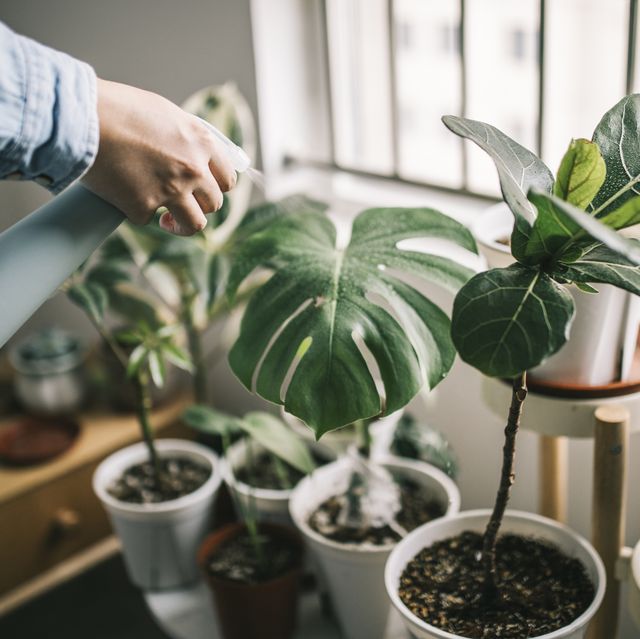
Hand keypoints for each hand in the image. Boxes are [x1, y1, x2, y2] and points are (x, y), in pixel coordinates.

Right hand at [83, 79, 235, 235]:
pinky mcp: (143, 207)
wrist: (81, 117)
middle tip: (182, 203)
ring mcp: (171, 190)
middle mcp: (192, 169)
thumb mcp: (164, 113)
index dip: (217, 187)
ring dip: (182, 225)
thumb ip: (185, 137)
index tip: (206, 191)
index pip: (227, 178)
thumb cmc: (118, 108)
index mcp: (201, 143)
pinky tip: (124, 196)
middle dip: (199, 206)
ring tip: (167, 220)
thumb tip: (196, 153)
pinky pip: (148, 219)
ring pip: (195, 224)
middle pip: (214, 204)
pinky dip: (136, 211)